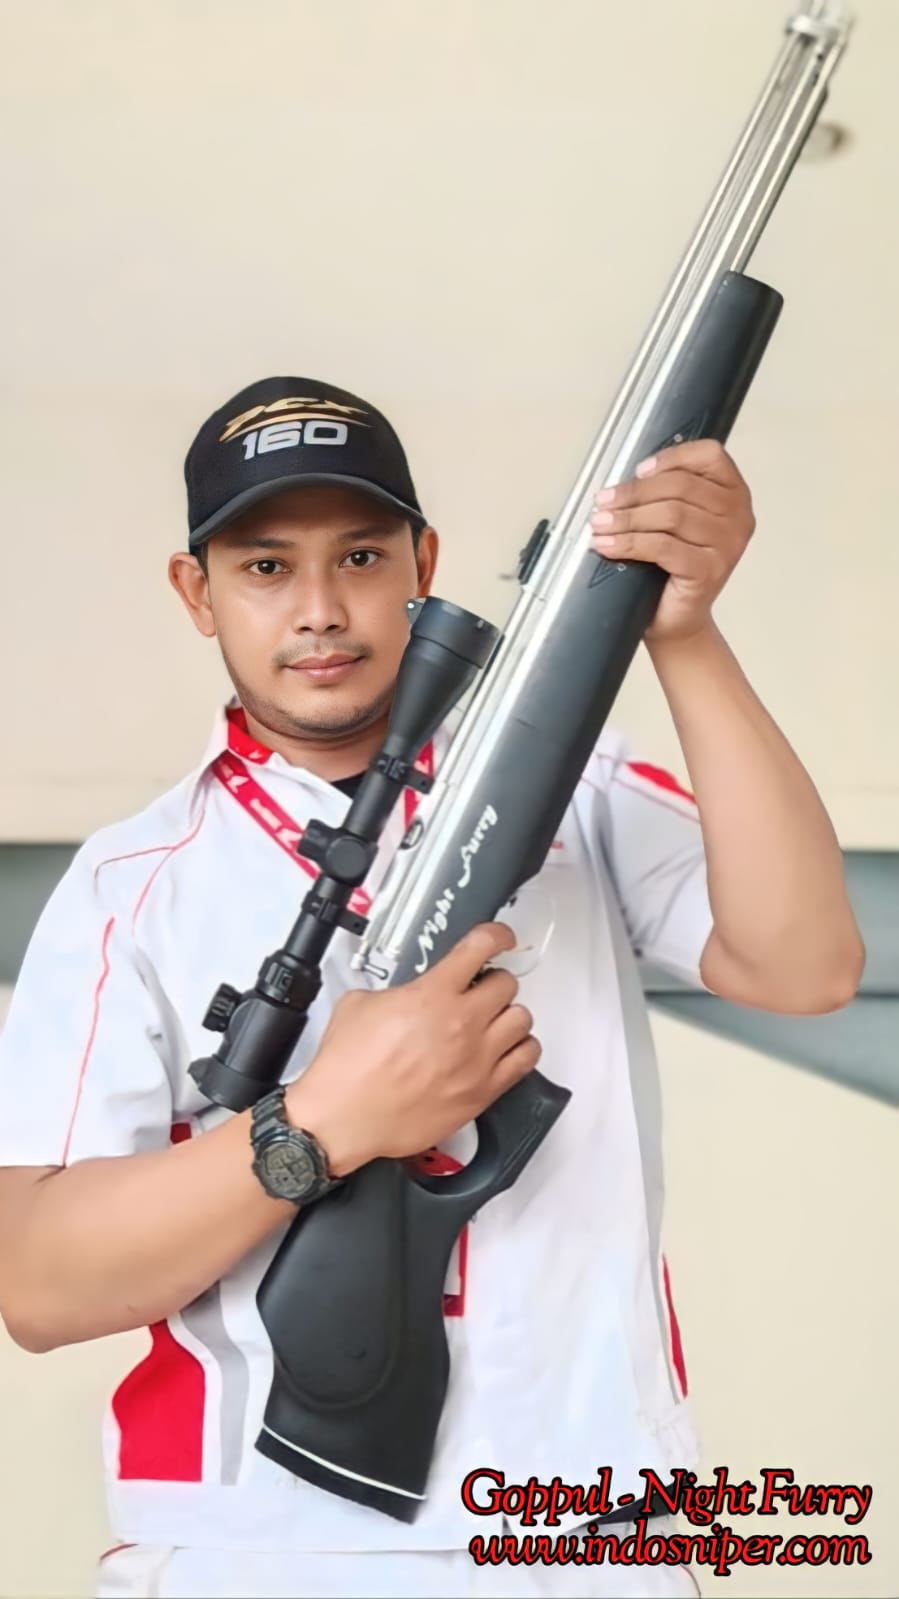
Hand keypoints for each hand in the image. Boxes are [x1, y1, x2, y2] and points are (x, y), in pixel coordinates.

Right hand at [285, 922, 539, 1176]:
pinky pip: (526, 1059)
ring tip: (492, 1022)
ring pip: (522, 1019)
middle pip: (507, 984)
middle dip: (493, 982)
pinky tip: (505, 1050)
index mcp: (433, 994)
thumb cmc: (347, 1068)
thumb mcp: (360, 1004)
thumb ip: (395, 991)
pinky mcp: (482, 1092)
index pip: (481, 947)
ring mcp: (476, 1059)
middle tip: (479, 991)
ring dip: (508, 1015)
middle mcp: (462, 1023)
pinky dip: (520, 1049)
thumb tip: (404, 994)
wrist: (344, 1117)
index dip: (496, 935)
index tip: (499, 938)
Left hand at [588, 439, 754, 642]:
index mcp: (734, 493)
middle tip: (602, 502)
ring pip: (671, 515)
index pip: (709, 455)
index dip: (671, 458)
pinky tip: (606, 545)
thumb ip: (664, 492)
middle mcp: (738, 516)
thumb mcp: (673, 520)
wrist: (676, 619)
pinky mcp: (709, 571)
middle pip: (682, 486)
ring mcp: (727, 545)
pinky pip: (663, 547)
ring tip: (600, 524)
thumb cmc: (670, 567)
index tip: (638, 470)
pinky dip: (629, 543)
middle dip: (635, 492)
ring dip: (628, 518)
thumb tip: (626, 478)